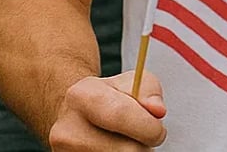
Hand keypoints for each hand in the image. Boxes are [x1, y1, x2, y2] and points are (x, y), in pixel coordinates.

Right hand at [48, 70, 166, 149]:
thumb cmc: (109, 95)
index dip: (147, 126)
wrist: (75, 112)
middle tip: (144, 135)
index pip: (121, 115)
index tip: (159, 130)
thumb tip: (158, 111)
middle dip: (143, 144)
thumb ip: (148, 91)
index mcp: (82, 96)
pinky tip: (114, 147)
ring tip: (126, 139)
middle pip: (124, 150)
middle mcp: (68, 127)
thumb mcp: (131, 81)